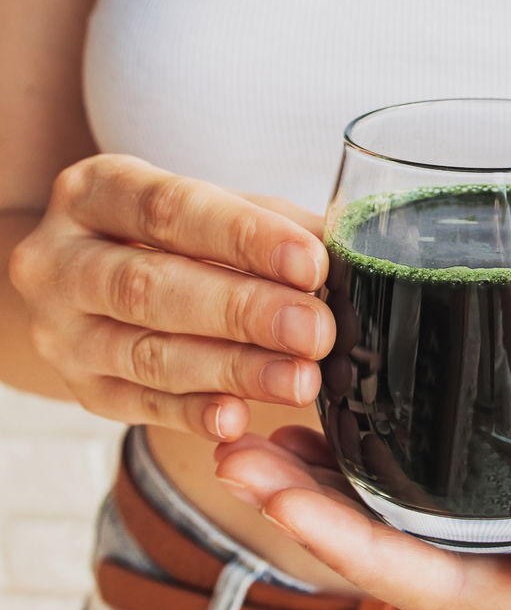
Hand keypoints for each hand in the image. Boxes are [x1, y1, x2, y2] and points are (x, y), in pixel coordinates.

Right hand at [9, 154, 335, 438]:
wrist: (96, 288)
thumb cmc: (176, 242)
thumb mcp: (218, 215)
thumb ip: (277, 229)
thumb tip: (349, 252)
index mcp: (97, 191)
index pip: (170, 209)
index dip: (244, 237)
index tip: (311, 263)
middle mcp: (62, 260)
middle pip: (152, 287)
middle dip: (243, 311)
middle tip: (314, 331)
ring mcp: (64, 332)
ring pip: (149, 355)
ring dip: (233, 370)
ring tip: (300, 380)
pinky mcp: (83, 389)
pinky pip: (141, 407)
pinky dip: (193, 414)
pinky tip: (238, 417)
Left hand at [215, 316, 510, 609]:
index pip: (445, 588)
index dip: (358, 554)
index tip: (284, 498)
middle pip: (399, 561)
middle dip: (311, 518)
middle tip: (237, 454)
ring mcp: (508, 525)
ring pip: (396, 528)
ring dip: (317, 491)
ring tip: (245, 436)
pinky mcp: (497, 483)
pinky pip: (414, 491)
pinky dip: (354, 464)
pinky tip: (310, 424)